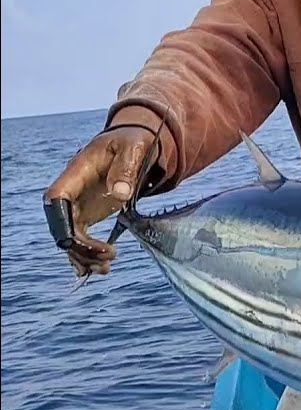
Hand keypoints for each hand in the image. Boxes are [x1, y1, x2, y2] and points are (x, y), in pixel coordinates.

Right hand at [42, 122, 160, 276]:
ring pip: (69, 235)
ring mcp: (78, 202)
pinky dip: (87, 253)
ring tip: (107, 268)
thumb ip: (126, 168)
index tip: (76, 242)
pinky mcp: (87, 212)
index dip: (60, 222)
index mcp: (77, 171)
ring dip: (84, 255)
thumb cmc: (132, 141)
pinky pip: (80, 236)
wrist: (133, 141)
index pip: (57, 198)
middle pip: (61, 223)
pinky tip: (97, 269)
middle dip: (78, 246)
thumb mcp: (134, 148)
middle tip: (107, 259)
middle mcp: (72, 189)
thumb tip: (119, 193)